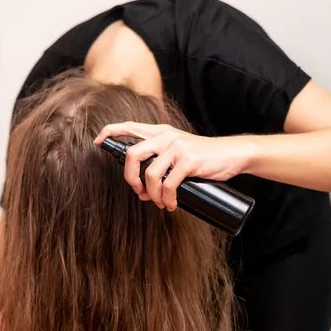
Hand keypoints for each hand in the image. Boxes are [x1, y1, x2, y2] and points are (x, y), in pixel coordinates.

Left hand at [94, 122, 251, 210]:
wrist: (233, 154)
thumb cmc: (206, 157)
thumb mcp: (181, 150)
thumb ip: (163, 159)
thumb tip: (145, 187)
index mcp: (161, 131)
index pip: (130, 126)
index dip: (110, 132)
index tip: (98, 141)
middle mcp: (166, 136)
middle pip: (132, 154)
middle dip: (130, 178)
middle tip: (139, 193)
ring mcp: (177, 147)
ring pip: (149, 174)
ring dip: (152, 194)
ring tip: (161, 203)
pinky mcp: (188, 161)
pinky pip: (168, 185)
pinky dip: (167, 199)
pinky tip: (171, 205)